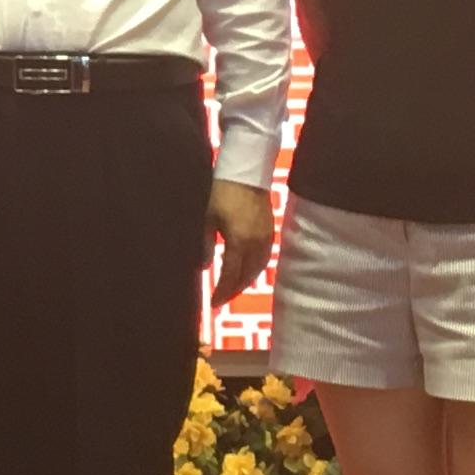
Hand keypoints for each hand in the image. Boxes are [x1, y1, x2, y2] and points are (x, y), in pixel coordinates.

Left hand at [206, 181, 276, 307]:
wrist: (246, 171)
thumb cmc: (221, 192)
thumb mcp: (207, 218)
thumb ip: (204, 244)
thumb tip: (203, 267)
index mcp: (239, 242)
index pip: (231, 275)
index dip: (222, 291)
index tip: (213, 303)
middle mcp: (256, 243)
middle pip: (247, 276)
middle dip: (234, 290)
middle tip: (221, 300)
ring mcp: (266, 237)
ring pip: (258, 269)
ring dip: (245, 281)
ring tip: (233, 289)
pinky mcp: (271, 230)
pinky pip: (265, 258)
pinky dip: (255, 269)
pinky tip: (247, 270)